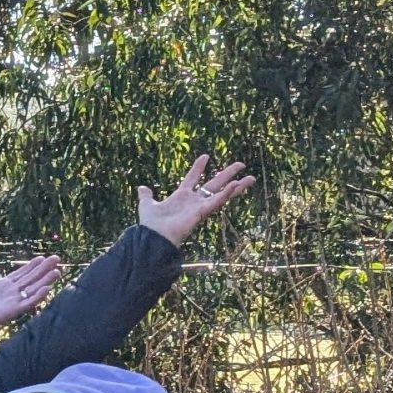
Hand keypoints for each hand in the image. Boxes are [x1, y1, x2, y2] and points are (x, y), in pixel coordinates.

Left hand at [0, 253, 62, 340]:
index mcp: (3, 285)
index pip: (21, 273)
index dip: (31, 265)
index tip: (42, 257)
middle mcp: (11, 292)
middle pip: (31, 278)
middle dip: (43, 269)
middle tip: (56, 258)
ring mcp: (13, 301)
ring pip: (33, 288)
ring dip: (45, 280)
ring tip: (57, 271)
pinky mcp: (13, 310)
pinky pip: (28, 302)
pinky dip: (37, 296)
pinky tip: (47, 288)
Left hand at [138, 155, 254, 246]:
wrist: (153, 237)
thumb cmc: (151, 224)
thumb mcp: (147, 205)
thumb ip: (146, 196)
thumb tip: (141, 188)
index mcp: (181, 197)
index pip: (192, 178)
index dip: (198, 167)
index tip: (205, 156)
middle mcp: (193, 201)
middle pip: (214, 184)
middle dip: (228, 174)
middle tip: (241, 164)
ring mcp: (199, 206)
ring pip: (222, 193)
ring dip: (237, 185)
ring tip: (251, 177)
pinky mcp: (202, 212)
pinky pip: (217, 201)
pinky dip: (227, 193)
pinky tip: (237, 184)